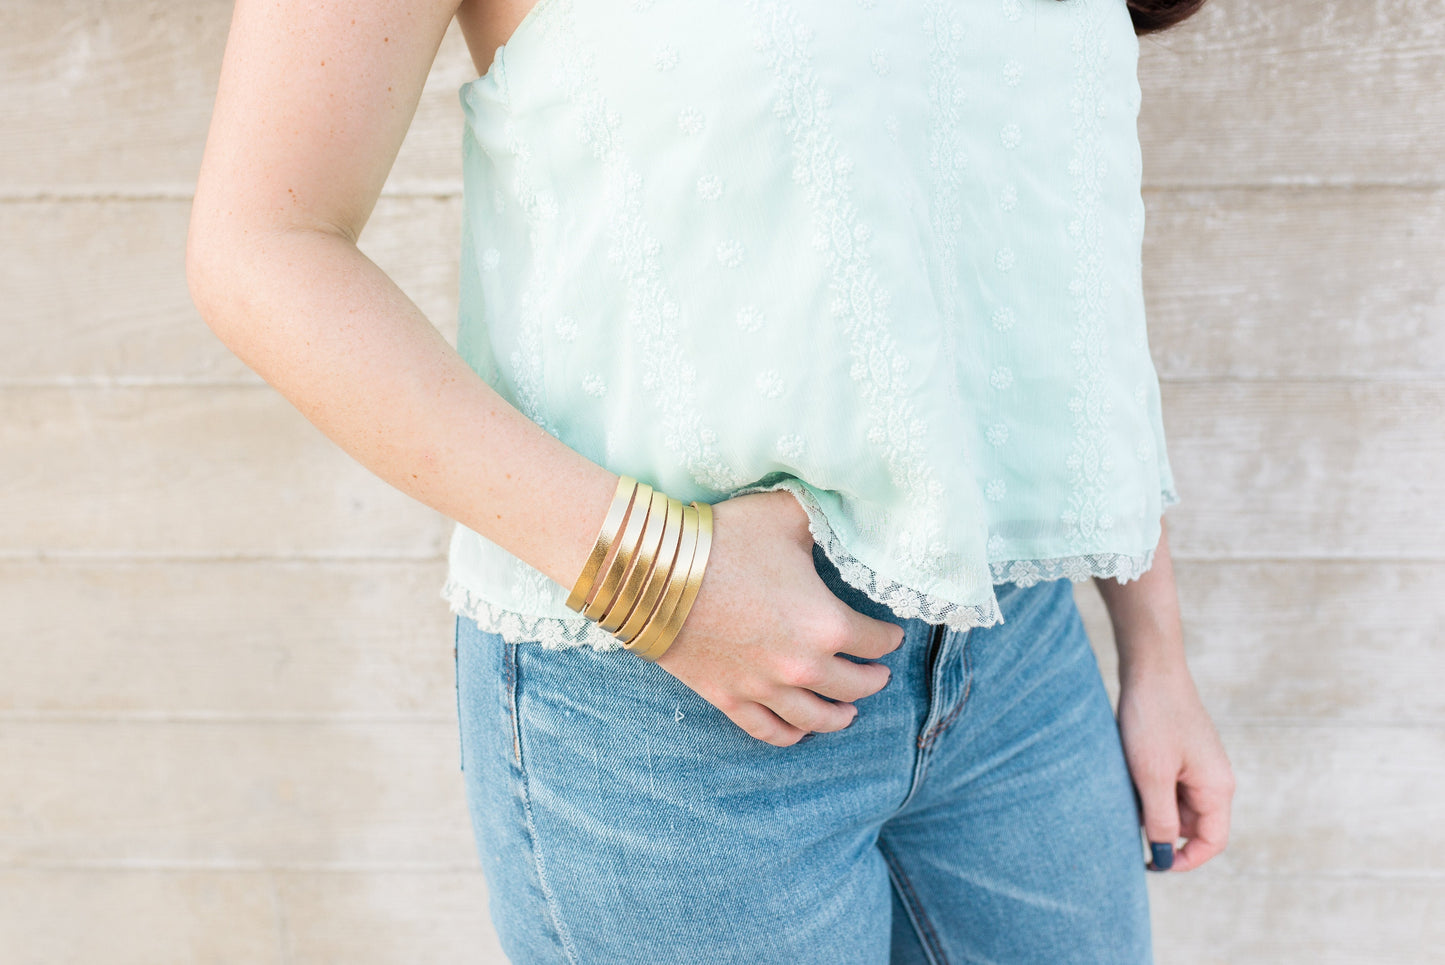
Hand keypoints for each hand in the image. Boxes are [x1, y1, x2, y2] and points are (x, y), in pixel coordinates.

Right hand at [651, 489, 903, 746]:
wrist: (656, 571)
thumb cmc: (724, 539)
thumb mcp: (785, 515)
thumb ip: (823, 516)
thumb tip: (845, 511)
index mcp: (827, 624)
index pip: (876, 642)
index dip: (889, 637)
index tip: (891, 635)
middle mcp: (802, 666)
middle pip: (854, 686)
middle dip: (872, 679)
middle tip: (878, 673)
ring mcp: (764, 688)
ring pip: (816, 718)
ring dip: (840, 716)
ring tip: (850, 712)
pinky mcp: (729, 698)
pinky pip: (768, 730)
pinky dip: (791, 735)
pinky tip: (800, 731)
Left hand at [1117, 663, 1235, 871]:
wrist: (1150, 668)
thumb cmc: (1153, 718)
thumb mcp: (1152, 775)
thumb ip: (1160, 819)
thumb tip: (1162, 854)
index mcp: (1218, 788)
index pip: (1211, 842)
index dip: (1183, 859)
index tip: (1150, 863)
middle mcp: (1214, 779)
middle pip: (1191, 824)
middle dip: (1160, 827)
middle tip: (1127, 812)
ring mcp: (1199, 764)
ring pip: (1175, 803)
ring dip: (1151, 804)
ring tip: (1126, 782)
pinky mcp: (1181, 752)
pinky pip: (1167, 783)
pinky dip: (1148, 785)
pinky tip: (1128, 769)